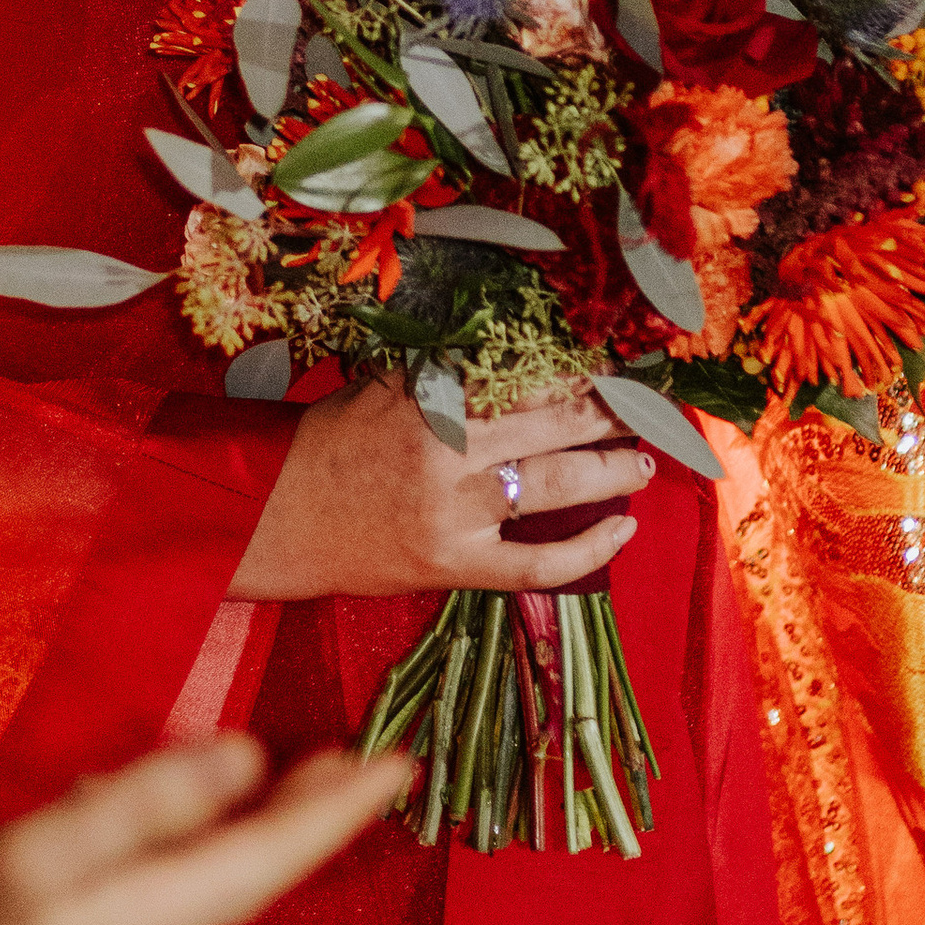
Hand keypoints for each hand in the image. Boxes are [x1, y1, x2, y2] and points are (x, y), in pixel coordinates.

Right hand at [0, 736, 410, 924]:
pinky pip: (181, 865)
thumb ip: (146, 802)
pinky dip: (214, 826)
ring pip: (223, 866)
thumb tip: (249, 759)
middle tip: (376, 761)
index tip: (402, 766)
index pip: (273, 856)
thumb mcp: (43, 850)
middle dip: (319, 817)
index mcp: (155, 911)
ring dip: (273, 820)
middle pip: (259, 866)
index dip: (339, 811)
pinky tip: (201, 799)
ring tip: (312, 774)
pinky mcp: (83, 916)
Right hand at [226, 379, 647, 602]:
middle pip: (557, 423)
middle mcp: (450, 450)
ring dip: (613, 469)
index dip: (579, 369)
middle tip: (649, 407)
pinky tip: (625, 529)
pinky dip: (590, 550)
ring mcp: (456, 512)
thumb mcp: (384, 386)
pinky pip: (539, 564)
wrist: (275, 516)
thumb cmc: (329, 441)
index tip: (614, 363)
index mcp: (432, 396)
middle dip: (611, 413)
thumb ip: (448, 374)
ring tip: (644, 460)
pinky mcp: (455, 565)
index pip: (527, 374)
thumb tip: (527, 359)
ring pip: (558, 485)